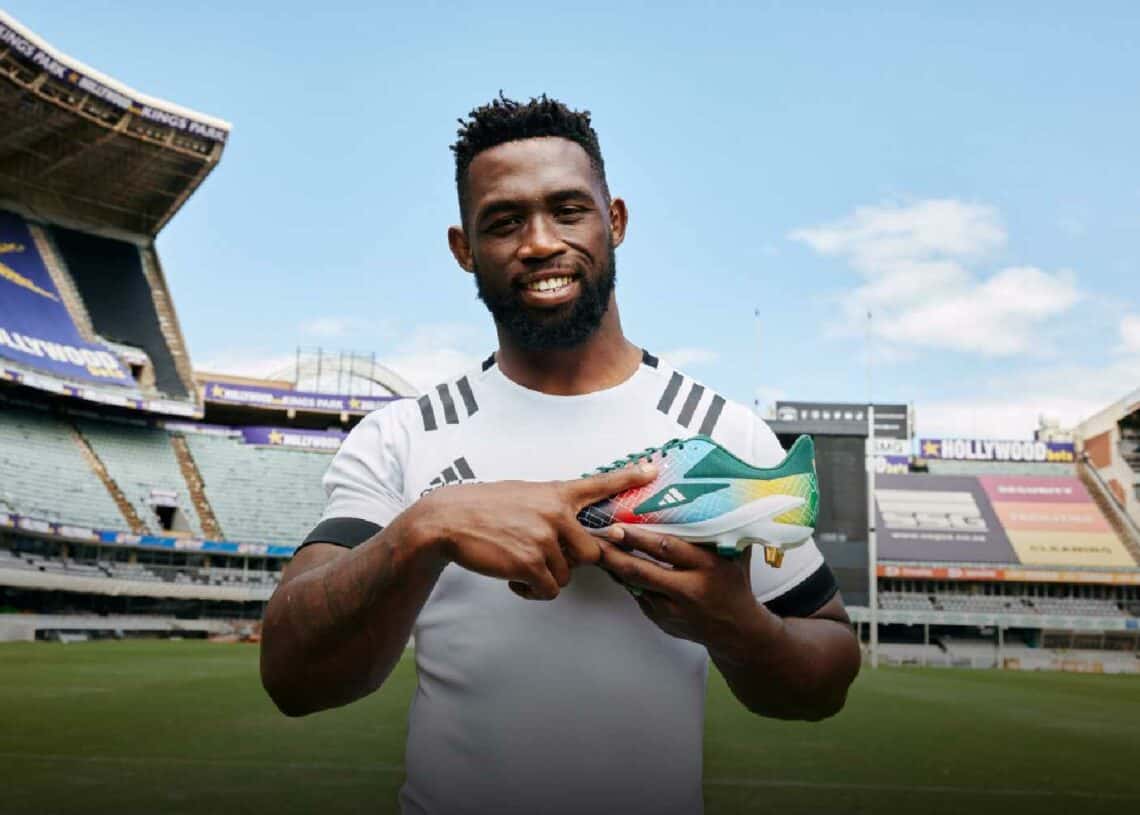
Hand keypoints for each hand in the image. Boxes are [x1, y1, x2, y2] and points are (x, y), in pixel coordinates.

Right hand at [414, 463, 656, 600]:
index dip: (629, 478)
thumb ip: (552, 508)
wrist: (447, 520)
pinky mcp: (530, 563)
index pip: (600, 483)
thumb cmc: (483, 508)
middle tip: (543, 557)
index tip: (653, 469)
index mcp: (555, 493)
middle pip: (591, 553)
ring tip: (518, 564)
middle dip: (572, 562)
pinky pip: (548, 590)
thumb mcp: (523, 495)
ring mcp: (544, 538)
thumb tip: (571, 530)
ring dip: (545, 577)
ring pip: (566, 575)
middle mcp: (556, 514)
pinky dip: (532, 591)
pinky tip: (514, 579)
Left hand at [598, 526, 778, 656]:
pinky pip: (637, 595)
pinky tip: (611, 566)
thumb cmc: (734, 584)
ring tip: (595, 548)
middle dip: (615, 553)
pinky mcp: (661, 619)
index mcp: (707, 567)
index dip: (640, 537)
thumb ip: (720, 531)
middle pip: (642, 570)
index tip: (619, 525)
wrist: (736, 631)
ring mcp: (671, 609)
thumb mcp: (733, 556)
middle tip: (596, 536)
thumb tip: (708, 497)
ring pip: (634, 584)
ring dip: (613, 567)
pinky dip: (623, 579)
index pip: (667, 548)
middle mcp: (687, 589)